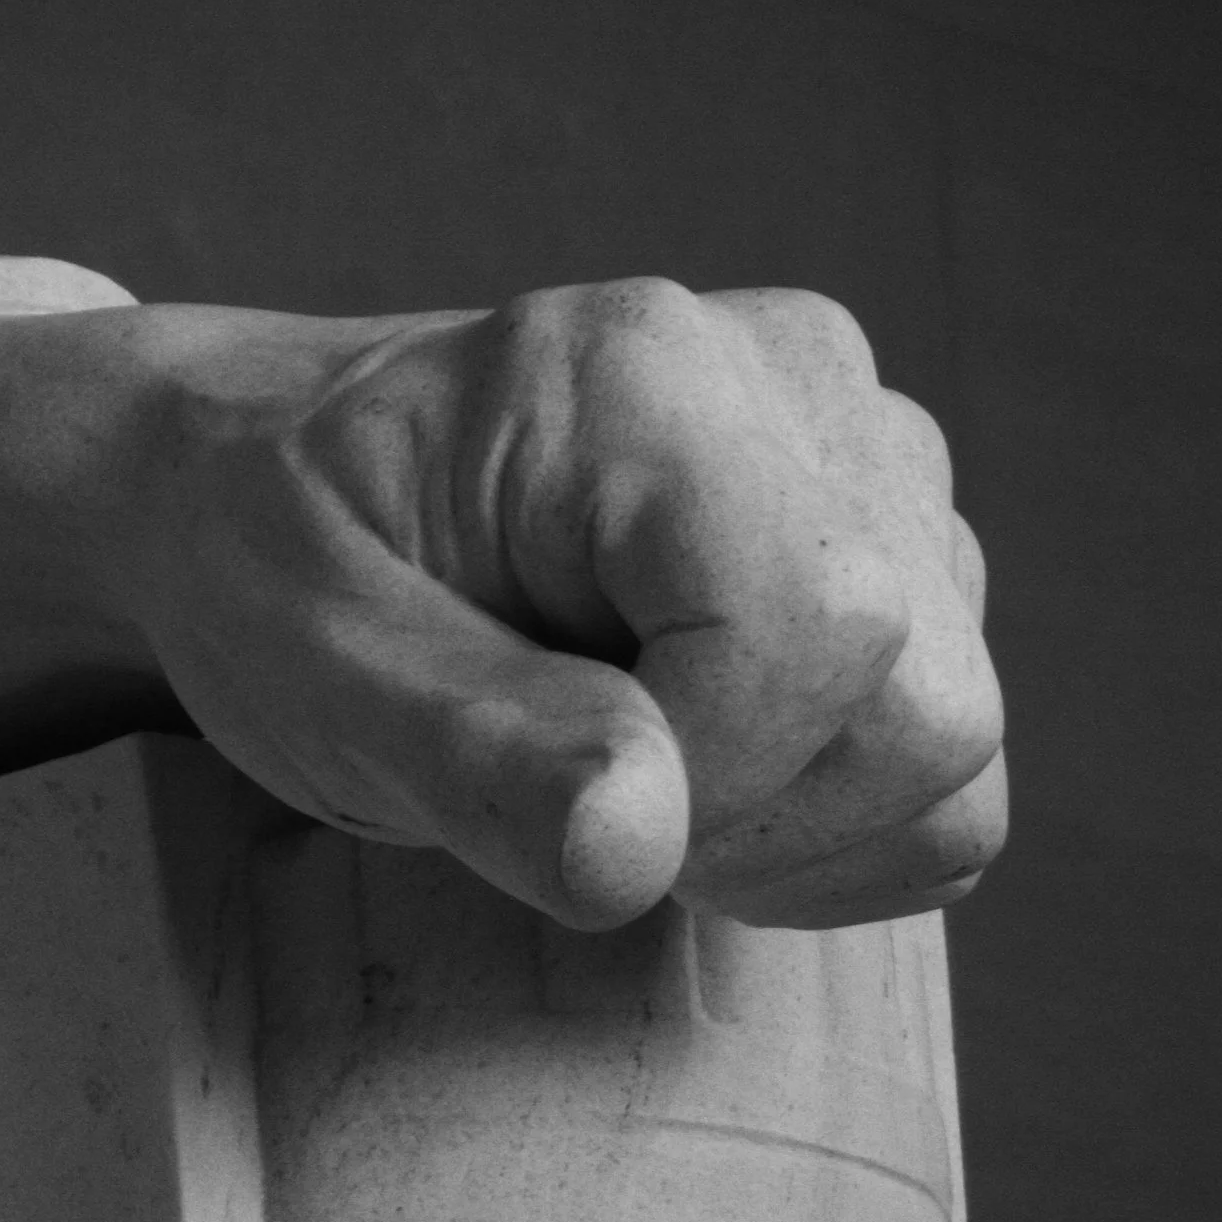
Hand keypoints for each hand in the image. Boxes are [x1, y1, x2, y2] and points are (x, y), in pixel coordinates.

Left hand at [0, 279, 1003, 930]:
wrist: (269, 484)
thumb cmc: (274, 557)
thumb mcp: (308, 663)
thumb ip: (470, 749)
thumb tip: (636, 844)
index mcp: (644, 376)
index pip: (818, 631)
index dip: (708, 778)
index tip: (543, 790)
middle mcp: (797, 383)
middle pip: (925, 702)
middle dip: (751, 819)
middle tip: (571, 791)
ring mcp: (865, 455)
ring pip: (952, 737)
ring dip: (787, 829)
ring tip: (617, 761)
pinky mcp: (893, 536)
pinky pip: (944, 756)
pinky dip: (827, 820)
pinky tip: (689, 761)